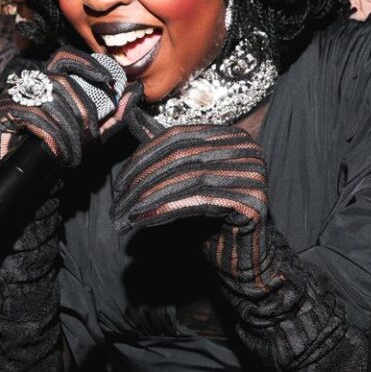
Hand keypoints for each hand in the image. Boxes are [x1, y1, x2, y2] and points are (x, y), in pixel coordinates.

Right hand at [0, 48, 141, 168]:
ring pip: (52, 101)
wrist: (18, 184)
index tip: (109, 80)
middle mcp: (26, 82)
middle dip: (84, 112)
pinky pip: (36, 118)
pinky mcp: (0, 113)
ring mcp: (11, 95)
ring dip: (69, 131)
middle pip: (63, 83)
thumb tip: (136, 90)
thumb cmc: (52, 155)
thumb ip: (111, 115)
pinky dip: (53, 137)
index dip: (86, 64)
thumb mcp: (87, 135)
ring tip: (74, 154)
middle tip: (91, 139)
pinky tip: (58, 153)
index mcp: (45, 81)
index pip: (64, 58)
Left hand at [113, 121, 265, 232]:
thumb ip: (163, 146)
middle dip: (142, 182)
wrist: (242, 257)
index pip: (176, 137)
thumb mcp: (184, 176)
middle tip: (117, 207)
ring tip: (125, 217)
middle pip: (180, 157)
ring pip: (186, 178)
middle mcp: (246, 148)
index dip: (143, 159)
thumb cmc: (211, 218)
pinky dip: (165, 210)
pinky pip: (198, 200)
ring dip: (148, 199)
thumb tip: (130, 113)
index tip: (119, 185)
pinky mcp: (252, 199)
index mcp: (231, 135)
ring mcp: (253, 172)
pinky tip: (143, 222)